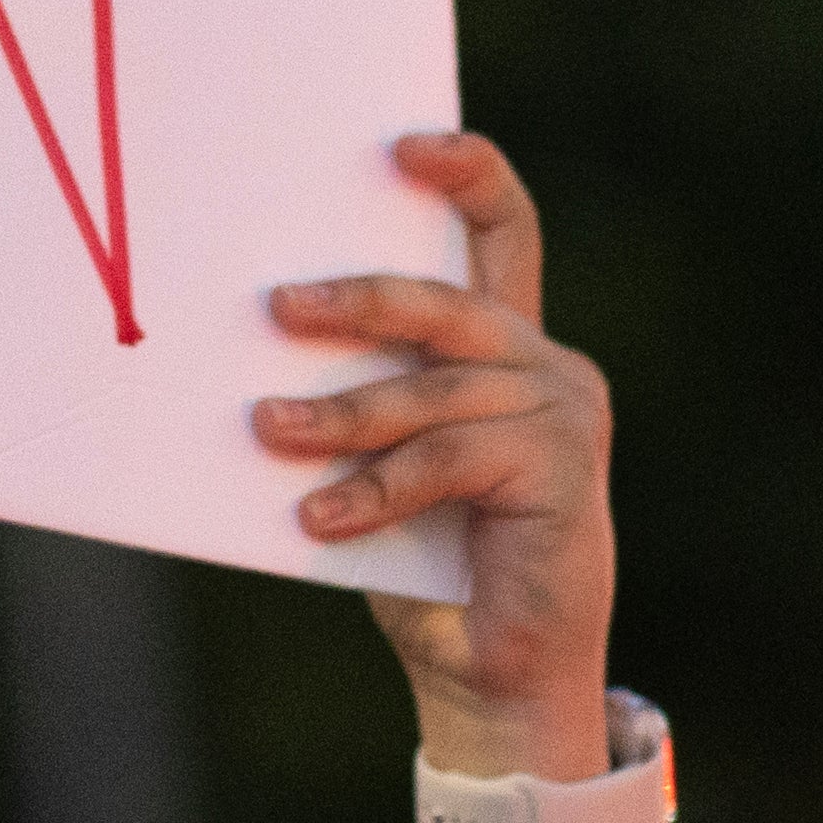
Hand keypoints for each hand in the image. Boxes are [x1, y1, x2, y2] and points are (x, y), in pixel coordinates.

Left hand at [264, 131, 616, 770]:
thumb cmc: (429, 566)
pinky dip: (375, 487)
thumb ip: (362, 399)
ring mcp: (563, 416)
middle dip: (360, 297)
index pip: (503, 231)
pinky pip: (448, 459)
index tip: (403, 145)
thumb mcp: (386, 463)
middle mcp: (548, 368)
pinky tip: (319, 520)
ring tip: (265, 430)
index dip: (467, 174)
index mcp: (509, 348)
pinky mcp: (562, 472)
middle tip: (276, 306)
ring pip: (434, 389)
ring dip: (340, 412)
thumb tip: (258, 357)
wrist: (497, 678)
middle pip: (449, 302)